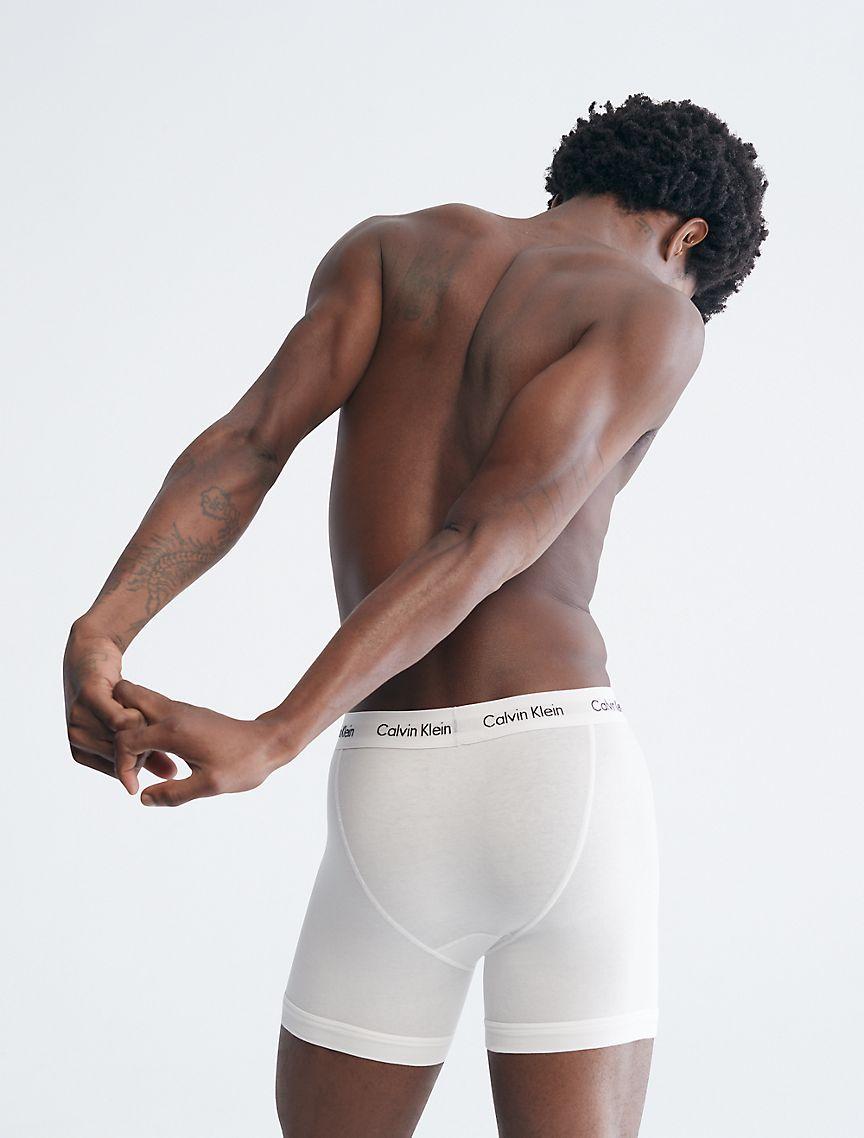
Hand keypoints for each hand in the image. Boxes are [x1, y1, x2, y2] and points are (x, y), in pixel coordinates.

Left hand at [64, 619, 176, 785]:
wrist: (92, 651)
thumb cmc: (111, 693)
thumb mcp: (129, 727)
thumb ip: (145, 752)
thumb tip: (169, 774)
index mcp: (81, 751)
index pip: (120, 771)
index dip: (142, 761)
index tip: (154, 745)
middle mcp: (77, 737)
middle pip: (124, 755)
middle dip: (145, 745)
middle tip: (154, 726)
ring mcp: (79, 717)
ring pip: (125, 737)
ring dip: (143, 726)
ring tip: (145, 712)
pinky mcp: (88, 697)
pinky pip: (120, 719)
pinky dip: (135, 714)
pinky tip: (137, 704)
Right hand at [112, 680, 284, 805]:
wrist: (268, 742)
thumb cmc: (243, 764)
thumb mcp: (210, 786)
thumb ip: (174, 794)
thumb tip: (143, 798)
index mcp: (174, 729)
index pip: (125, 739)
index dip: (122, 766)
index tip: (134, 789)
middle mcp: (173, 712)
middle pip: (125, 695)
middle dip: (114, 726)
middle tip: (129, 758)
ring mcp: (178, 709)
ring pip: (137, 700)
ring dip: (128, 726)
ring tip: (142, 760)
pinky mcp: (184, 713)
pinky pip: (151, 710)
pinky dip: (142, 728)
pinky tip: (156, 755)